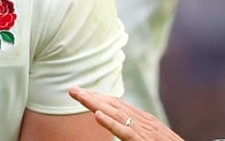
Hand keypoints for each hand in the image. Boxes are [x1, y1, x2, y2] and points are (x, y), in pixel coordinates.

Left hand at [68, 86, 185, 140]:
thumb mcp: (152, 138)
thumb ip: (137, 132)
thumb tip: (123, 128)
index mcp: (144, 120)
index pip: (117, 104)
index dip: (99, 98)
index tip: (82, 93)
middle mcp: (144, 121)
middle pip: (114, 104)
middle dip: (92, 96)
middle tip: (72, 89)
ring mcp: (145, 131)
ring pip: (116, 114)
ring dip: (96, 103)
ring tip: (79, 96)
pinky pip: (126, 132)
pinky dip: (111, 123)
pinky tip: (98, 116)